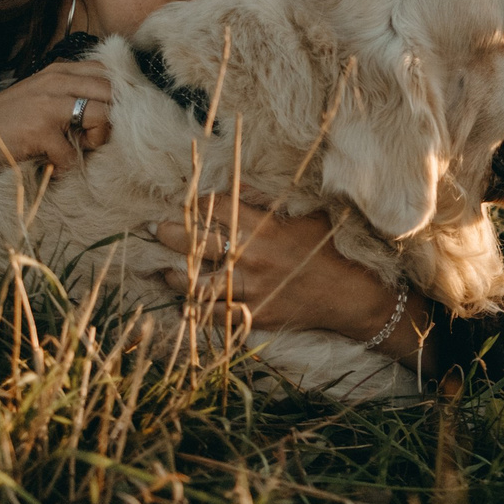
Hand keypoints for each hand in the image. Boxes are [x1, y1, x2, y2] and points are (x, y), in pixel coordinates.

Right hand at [0, 60, 112, 175]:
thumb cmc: (5, 120)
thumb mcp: (41, 94)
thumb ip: (71, 93)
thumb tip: (111, 107)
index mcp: (59, 71)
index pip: (108, 72)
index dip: (119, 95)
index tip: (111, 115)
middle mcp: (57, 81)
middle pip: (113, 92)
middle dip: (113, 118)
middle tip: (93, 136)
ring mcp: (48, 104)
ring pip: (103, 115)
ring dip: (97, 138)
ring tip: (77, 148)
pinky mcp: (40, 130)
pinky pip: (73, 153)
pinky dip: (67, 165)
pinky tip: (52, 164)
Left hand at [154, 189, 428, 359]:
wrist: (349, 295)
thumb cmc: (327, 249)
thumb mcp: (305, 216)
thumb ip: (269, 202)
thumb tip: (238, 186)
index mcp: (265, 228)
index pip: (219, 208)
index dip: (198, 203)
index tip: (186, 203)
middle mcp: (253, 257)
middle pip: (198, 244)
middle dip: (170, 234)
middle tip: (155, 230)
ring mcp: (252, 288)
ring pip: (199, 284)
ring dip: (177, 277)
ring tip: (164, 271)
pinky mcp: (255, 315)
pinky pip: (216, 317)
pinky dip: (197, 313)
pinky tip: (184, 307)